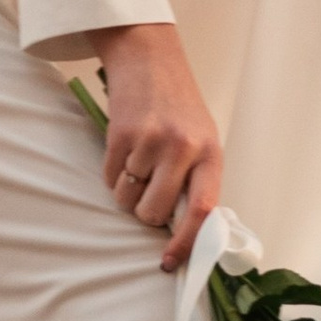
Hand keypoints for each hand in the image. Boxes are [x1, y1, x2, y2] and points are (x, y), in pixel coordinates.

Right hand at [91, 21, 222, 273]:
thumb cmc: (178, 106)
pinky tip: (124, 150)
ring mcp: (151, 140)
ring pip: (129, 198)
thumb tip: (187, 232)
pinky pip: (110, 178)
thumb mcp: (201, 140)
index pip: (203, 211)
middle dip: (146, 213)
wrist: (149, 59)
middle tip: (148, 193)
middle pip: (155, 212)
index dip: (187, 242)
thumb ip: (197, 181)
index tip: (171, 261)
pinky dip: (113, 174)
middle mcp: (183, 148)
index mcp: (210, 153)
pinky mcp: (122, 134)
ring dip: (127, 193)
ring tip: (137, 165)